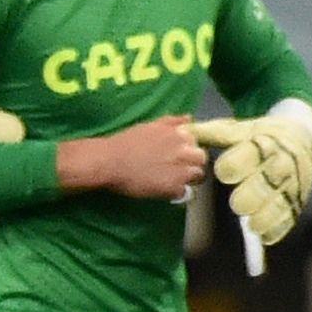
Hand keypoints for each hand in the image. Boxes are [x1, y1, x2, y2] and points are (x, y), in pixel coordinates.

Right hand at [59, 115, 203, 201]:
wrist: (110, 161)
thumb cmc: (126, 142)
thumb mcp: (150, 125)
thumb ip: (172, 121)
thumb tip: (189, 118)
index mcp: (180, 134)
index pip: (197, 142)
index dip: (188, 149)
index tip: (178, 154)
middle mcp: (184, 150)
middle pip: (201, 159)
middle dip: (192, 163)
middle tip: (175, 168)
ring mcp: (181, 170)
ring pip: (197, 176)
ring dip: (187, 178)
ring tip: (170, 179)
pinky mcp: (174, 187)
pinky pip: (184, 192)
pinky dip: (175, 192)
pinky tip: (162, 188)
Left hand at [192, 104, 311, 244]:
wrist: (303, 138)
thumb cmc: (263, 137)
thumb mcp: (240, 129)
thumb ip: (211, 133)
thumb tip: (181, 132)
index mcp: (264, 143)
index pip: (251, 154)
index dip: (236, 165)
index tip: (223, 172)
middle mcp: (281, 164)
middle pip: (268, 181)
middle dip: (253, 193)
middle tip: (238, 204)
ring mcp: (292, 184)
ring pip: (280, 202)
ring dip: (266, 216)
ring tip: (252, 224)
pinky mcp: (297, 201)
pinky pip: (289, 217)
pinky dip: (277, 228)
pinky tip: (264, 235)